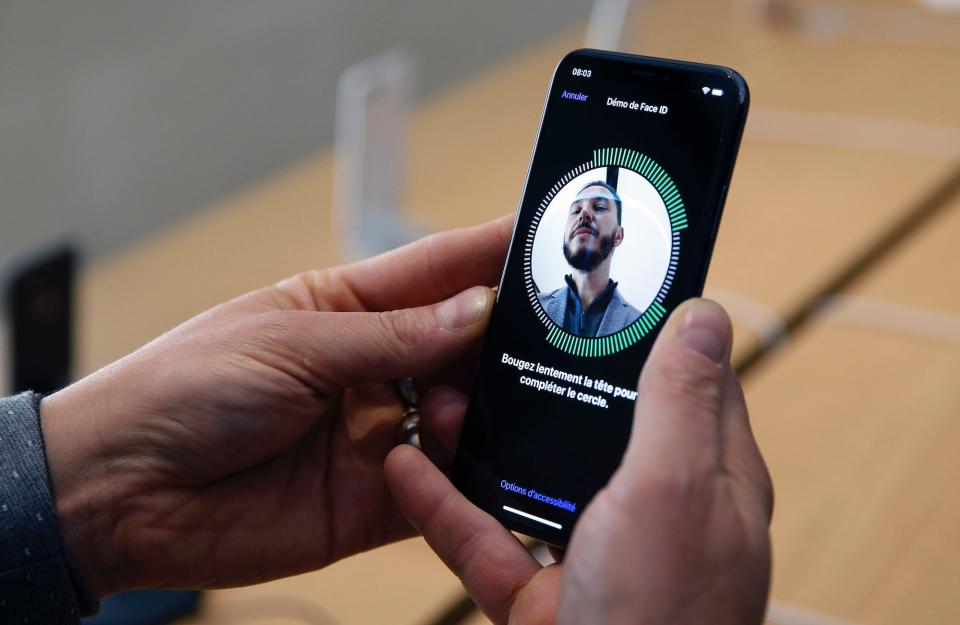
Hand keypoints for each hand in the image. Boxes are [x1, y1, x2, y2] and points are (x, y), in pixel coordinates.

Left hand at [39, 216, 511, 597]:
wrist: (120, 492)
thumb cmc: (183, 389)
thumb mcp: (292, 344)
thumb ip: (392, 336)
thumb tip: (478, 310)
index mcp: (345, 309)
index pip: (435, 273)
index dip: (491, 255)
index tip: (546, 236)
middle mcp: (371, 370)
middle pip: (462, 346)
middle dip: (504, 340)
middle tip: (550, 334)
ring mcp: (377, 434)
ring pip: (464, 417)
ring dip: (485, 410)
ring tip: (483, 405)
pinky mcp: (375, 500)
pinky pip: (441, 488)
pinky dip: (466, 479)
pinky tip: (476, 465)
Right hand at [385, 299, 772, 624]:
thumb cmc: (665, 620)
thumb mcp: (676, 492)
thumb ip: (682, 403)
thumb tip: (702, 315)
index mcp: (706, 481)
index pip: (686, 382)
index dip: (650, 330)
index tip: (605, 288)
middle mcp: (652, 514)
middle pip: (594, 422)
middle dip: (544, 378)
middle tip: (494, 330)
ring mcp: (592, 555)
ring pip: (528, 475)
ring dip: (480, 435)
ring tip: (437, 389)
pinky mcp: (539, 596)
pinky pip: (483, 537)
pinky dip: (441, 504)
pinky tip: (405, 467)